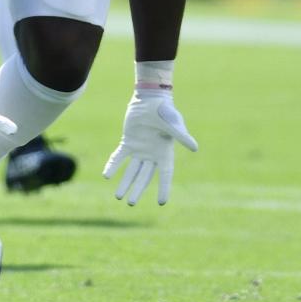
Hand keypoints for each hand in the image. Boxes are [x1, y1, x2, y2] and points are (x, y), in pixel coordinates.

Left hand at [103, 89, 197, 205]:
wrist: (150, 98)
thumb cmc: (165, 111)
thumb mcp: (174, 124)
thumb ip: (181, 136)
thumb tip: (194, 148)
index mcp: (165, 153)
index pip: (165, 175)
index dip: (164, 188)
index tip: (161, 203)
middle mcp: (152, 154)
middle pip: (144, 177)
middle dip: (138, 190)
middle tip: (130, 203)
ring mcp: (139, 149)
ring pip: (131, 170)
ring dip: (125, 182)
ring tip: (118, 197)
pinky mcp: (128, 141)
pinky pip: (119, 156)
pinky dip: (113, 165)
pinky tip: (106, 175)